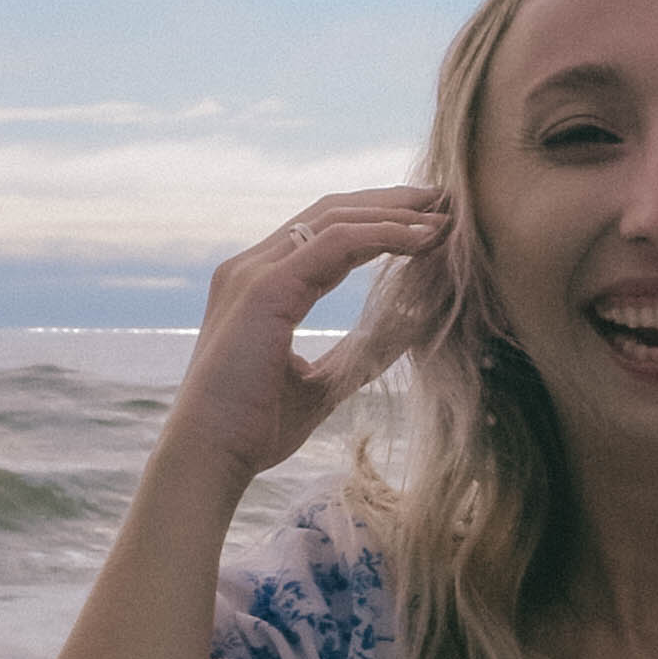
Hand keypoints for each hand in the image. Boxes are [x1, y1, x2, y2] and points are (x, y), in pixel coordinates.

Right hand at [161, 189, 454, 499]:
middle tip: (446, 202)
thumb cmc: (256, 428)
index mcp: (260, 285)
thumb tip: (408, 333)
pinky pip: (335, 243)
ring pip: (335, 218)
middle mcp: (252, 267)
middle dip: (391, 203)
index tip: (429, 226)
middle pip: (331, 212)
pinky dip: (382, 235)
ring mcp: (254, 272)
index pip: (324, 233)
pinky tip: (421, 241)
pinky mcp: (265, 288)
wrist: (211, 457)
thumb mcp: (322, 383)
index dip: (378, 222)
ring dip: (395, 214)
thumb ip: (360, 353)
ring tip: (445, 220)